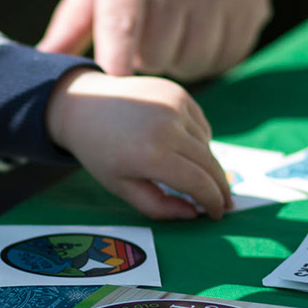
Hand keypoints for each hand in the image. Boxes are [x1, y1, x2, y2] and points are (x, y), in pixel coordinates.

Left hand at [39, 0, 276, 79]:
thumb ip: (71, 22)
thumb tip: (37, 64)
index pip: (123, 24)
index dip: (118, 58)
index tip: (116, 78)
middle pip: (156, 57)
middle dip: (146, 56)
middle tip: (146, 31)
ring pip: (192, 63)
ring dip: (179, 58)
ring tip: (173, 27)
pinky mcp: (252, 4)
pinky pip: (225, 58)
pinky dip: (210, 54)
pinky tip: (201, 28)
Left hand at [46, 66, 231, 218]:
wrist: (83, 106)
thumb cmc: (100, 153)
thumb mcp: (121, 187)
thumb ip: (157, 206)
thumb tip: (194, 213)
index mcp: (151, 154)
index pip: (198, 182)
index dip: (212, 202)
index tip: (218, 215)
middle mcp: (168, 126)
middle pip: (210, 164)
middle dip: (220, 187)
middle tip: (225, 205)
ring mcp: (175, 105)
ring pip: (207, 144)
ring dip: (206, 164)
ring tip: (192, 175)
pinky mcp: (178, 93)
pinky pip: (201, 125)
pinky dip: (198, 140)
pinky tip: (181, 147)